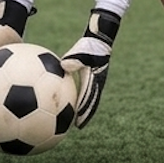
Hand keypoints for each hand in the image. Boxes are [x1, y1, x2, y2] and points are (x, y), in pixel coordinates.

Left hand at [61, 8, 120, 128]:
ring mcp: (95, 78)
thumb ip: (73, 59)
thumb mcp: (82, 51)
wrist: (100, 36)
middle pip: (91, 102)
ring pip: (89, 96)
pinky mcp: (91, 74)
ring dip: (82, 107)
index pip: (89, 100)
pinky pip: (85, 88)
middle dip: (85, 114)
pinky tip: (66, 96)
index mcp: (95, 79)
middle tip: (77, 126)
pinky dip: (78, 95)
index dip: (84, 113)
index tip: (79, 124)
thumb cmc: (91, 43)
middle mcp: (97, 81)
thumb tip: (63, 65)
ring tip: (73, 116)